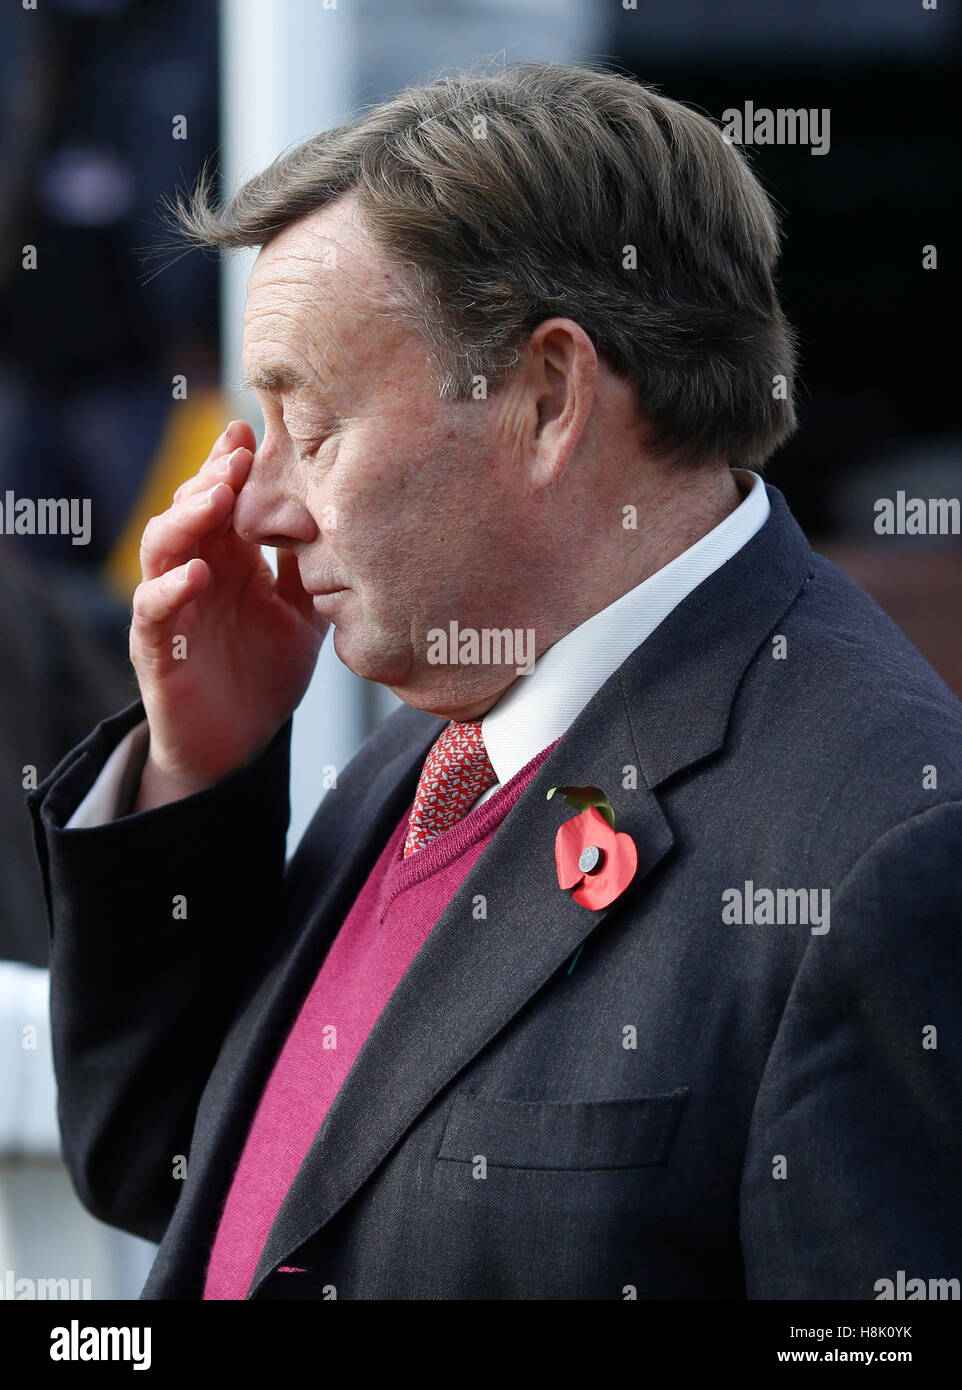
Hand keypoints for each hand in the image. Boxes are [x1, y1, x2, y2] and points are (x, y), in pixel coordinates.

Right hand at [130, 421, 328, 809]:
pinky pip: (154, 610)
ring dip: (186, 517)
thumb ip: (313, 572)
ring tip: (217, 497)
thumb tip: (344, 521)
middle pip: (189, 508)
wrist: (238, 745)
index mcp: (229, 559)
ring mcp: (171, 607)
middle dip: (211, 476)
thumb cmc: (265, 673)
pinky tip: (198, 573)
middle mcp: (195, 573)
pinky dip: (170, 588)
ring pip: (162, 546)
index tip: (252, 428)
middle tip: (239, 453)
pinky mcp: (157, 648)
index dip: (231, 464)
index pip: (223, 498)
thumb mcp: (305, 616)